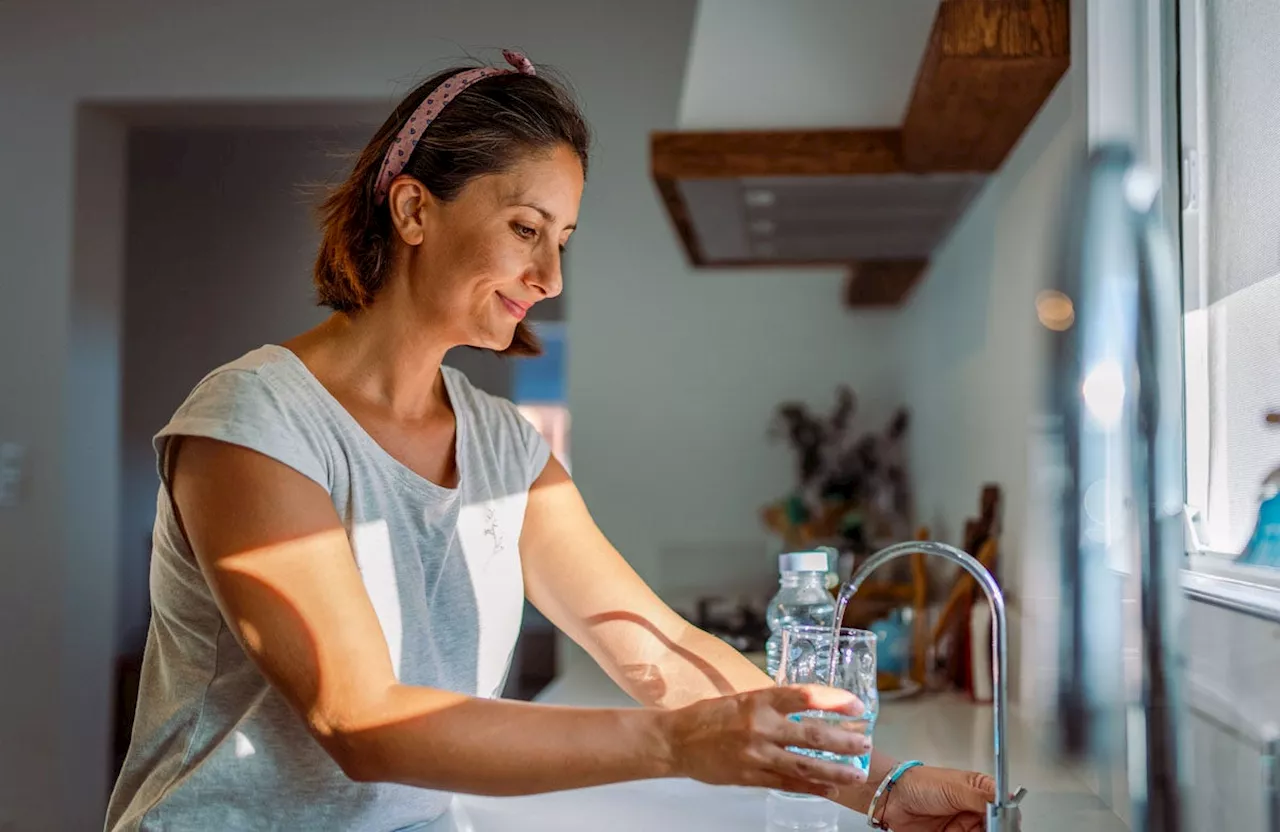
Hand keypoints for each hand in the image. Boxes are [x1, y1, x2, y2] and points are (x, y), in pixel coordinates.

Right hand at [660, 685, 872, 797]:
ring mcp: (756, 754)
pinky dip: (811, 788)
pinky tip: (829, 790)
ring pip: (804, 764)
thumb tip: (806, 706)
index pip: (805, 696)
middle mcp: (760, 726)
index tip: (857, 705)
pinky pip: (787, 784)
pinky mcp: (750, 776)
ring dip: (835, 770)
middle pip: (812, 734)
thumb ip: (772, 703)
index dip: (835, 701)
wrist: (675, 741)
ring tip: (857, 773)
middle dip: (844, 740)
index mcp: (758, 700)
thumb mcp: (742, 698)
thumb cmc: (708, 716)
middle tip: (866, 743)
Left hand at [875, 765, 996, 831]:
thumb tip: (1007, 799)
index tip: (1006, 824)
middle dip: (994, 829)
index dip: (1007, 817)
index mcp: (979, 791)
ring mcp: (962, 826)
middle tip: (980, 828)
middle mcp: (973, 811)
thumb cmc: (920, 784)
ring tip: (960, 828)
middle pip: (994, 825)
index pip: (1003, 806)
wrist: (892, 799)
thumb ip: (981, 797)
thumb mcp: (954, 787)